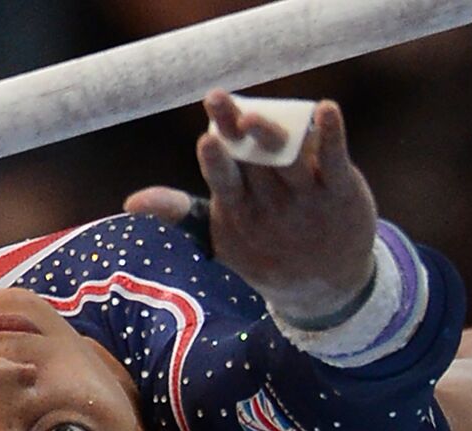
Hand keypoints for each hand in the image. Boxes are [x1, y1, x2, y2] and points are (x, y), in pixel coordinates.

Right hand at [125, 91, 378, 318]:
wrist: (326, 287)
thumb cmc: (263, 251)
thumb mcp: (219, 237)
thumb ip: (179, 212)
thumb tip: (129, 203)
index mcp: (239, 209)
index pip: (224, 181)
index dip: (216, 160)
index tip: (205, 139)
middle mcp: (271, 203)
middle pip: (253, 160)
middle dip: (237, 131)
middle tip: (220, 101)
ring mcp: (307, 197)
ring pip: (288, 161)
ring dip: (272, 135)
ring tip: (256, 116)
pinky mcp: (341, 190)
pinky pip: (336, 159)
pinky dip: (331, 134)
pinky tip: (326, 109)